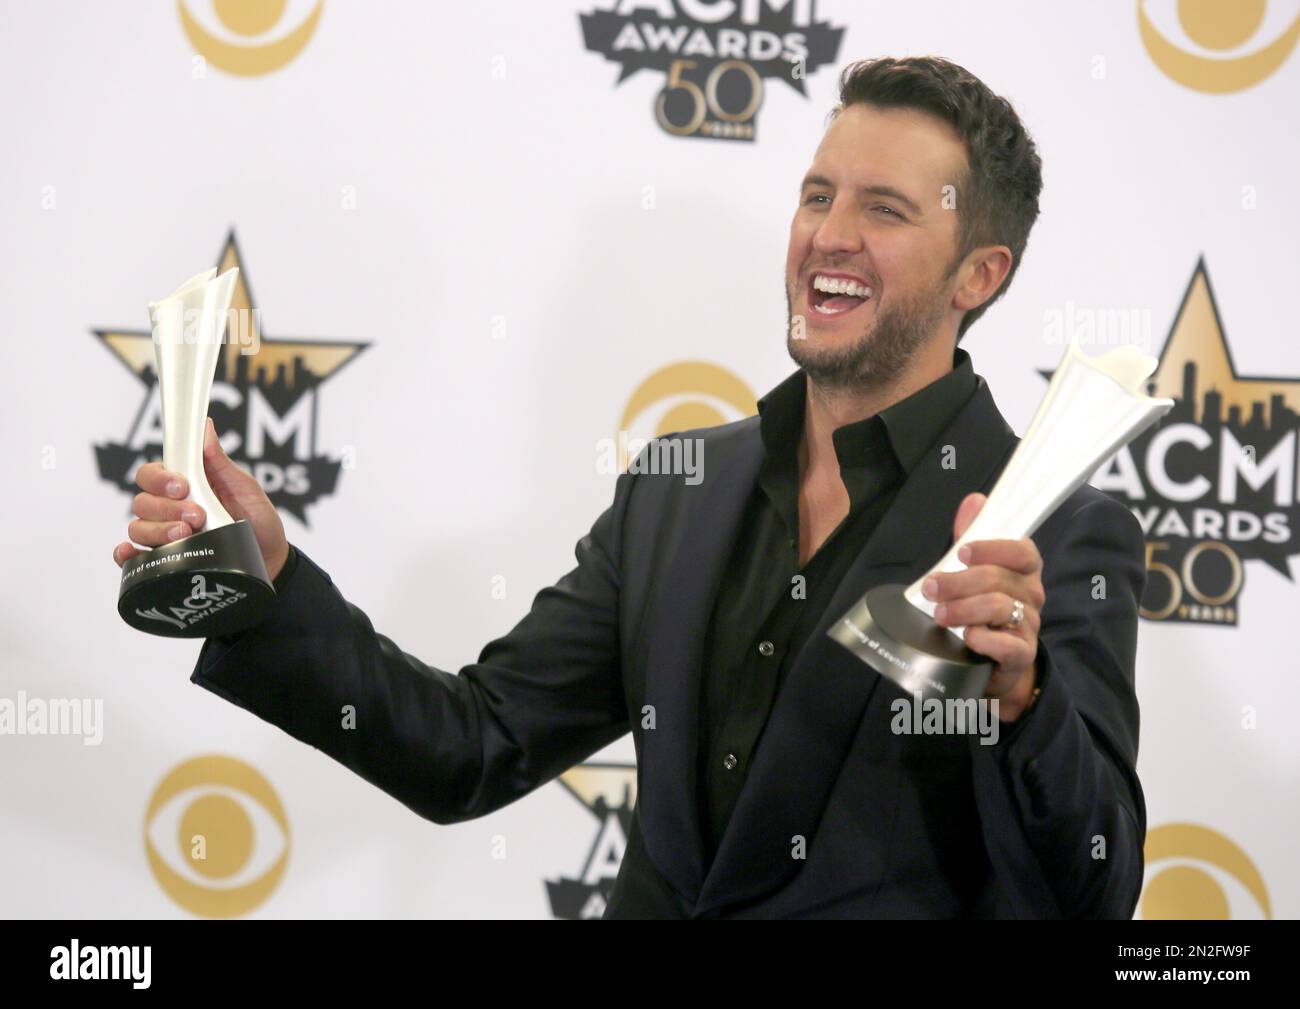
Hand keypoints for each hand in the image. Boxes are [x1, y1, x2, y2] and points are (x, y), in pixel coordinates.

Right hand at [111, 417, 289, 581]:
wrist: (270, 557)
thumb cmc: (257, 519)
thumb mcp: (244, 487)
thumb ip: (219, 461)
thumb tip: (205, 426)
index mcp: (184, 485)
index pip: (152, 474)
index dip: (160, 479)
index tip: (181, 486)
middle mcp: (168, 508)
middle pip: (142, 501)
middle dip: (167, 508)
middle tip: (196, 515)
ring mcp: (165, 535)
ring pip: (138, 527)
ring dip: (159, 531)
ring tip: (187, 534)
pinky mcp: (165, 560)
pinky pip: (135, 559)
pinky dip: (128, 555)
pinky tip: (132, 553)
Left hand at [921, 493, 1044, 721]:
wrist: (994, 662)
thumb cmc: (982, 609)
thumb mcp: (974, 571)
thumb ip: (971, 536)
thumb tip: (974, 500)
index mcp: (1024, 571)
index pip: (1023, 551)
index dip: (993, 549)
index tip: (962, 553)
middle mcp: (1032, 595)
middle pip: (998, 580)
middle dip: (958, 582)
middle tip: (930, 587)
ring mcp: (1029, 625)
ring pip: (999, 608)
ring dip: (962, 609)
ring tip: (938, 614)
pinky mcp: (1021, 654)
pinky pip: (1007, 644)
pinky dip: (983, 638)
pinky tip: (967, 638)